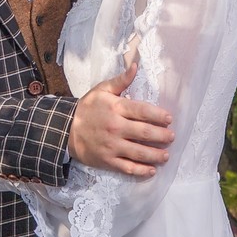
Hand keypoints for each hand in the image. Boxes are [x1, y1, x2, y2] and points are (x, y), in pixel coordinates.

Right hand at [67, 57, 173, 177]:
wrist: (65, 130)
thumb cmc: (87, 108)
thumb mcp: (101, 90)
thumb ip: (121, 80)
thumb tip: (135, 65)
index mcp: (115, 108)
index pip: (142, 111)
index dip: (158, 115)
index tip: (169, 119)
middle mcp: (115, 127)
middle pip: (144, 133)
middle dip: (161, 136)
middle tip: (171, 137)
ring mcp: (111, 145)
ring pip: (138, 152)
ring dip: (155, 155)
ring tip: (166, 155)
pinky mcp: (107, 160)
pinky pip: (127, 167)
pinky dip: (141, 170)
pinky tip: (152, 170)